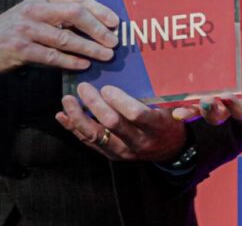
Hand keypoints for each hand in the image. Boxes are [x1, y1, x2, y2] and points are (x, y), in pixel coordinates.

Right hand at [0, 0, 118, 76]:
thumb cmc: (12, 29)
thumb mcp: (34, 14)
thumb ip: (58, 15)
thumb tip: (94, 24)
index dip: (99, 9)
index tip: (115, 22)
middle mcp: (35, 10)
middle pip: (74, 15)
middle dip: (98, 28)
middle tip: (114, 41)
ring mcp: (26, 29)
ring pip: (65, 38)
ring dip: (89, 48)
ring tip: (106, 56)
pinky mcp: (19, 49)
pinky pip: (51, 56)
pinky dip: (70, 61)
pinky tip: (83, 65)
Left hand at [57, 82, 187, 161]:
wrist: (169, 151)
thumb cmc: (171, 124)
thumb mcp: (178, 112)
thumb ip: (178, 104)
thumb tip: (178, 98)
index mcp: (155, 128)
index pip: (136, 115)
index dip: (120, 101)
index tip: (107, 88)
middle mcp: (137, 141)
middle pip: (111, 124)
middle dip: (95, 105)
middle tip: (83, 87)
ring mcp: (122, 151)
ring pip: (95, 135)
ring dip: (78, 117)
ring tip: (67, 100)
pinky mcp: (111, 154)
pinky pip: (88, 142)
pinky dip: (73, 128)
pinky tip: (62, 116)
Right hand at [169, 22, 241, 123]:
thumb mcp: (231, 36)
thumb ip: (211, 35)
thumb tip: (186, 23)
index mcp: (220, 87)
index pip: (199, 103)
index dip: (186, 110)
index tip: (173, 110)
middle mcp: (235, 97)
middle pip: (216, 115)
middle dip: (206, 112)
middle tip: (200, 104)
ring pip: (239, 112)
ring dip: (230, 109)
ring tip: (222, 100)